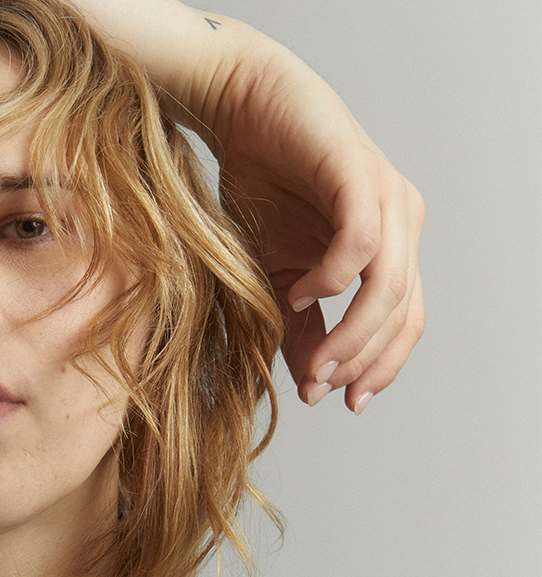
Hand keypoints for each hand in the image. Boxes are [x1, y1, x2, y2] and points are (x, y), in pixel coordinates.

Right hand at [72, 0, 424, 412]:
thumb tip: (311, 382)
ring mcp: (385, 196)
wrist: (236, 108)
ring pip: (390, 286)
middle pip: (405, 312)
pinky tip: (301, 292)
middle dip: (366, 360)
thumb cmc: (256, 182)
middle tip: (324, 388)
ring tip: (317, 363)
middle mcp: (399, 222)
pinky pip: (361, 242)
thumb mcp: (273, 270)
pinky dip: (333, 278)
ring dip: (354, 334)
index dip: (378, 366)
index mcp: (388, 246)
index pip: (403, 321)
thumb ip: (297, 323)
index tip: (341, 402)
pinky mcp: (358, 174)